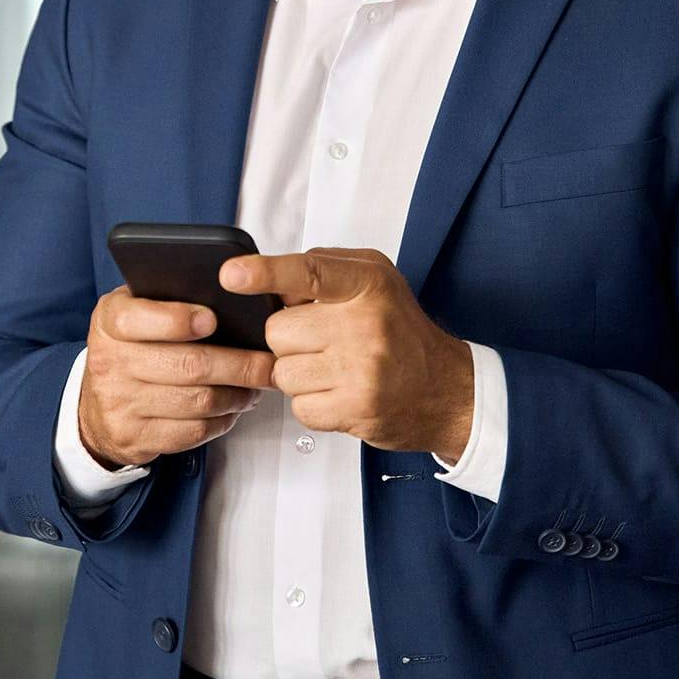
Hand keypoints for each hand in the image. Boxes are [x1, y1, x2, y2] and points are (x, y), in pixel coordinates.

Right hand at [78, 284, 273, 467]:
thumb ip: (169, 298)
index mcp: (110, 321)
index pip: (138, 318)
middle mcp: (110, 362)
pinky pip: (191, 432)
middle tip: (267, 363)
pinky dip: (222, 420)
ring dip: (237, 395)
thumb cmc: (131, 347)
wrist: (96, 407)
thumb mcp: (136, 310)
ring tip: (256, 385)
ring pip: (197, 402)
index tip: (212, 319)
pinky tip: (233, 407)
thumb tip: (228, 293)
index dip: (177, 320)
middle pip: (187, 365)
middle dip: (238, 365)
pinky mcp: (135, 437)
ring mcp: (120, 403)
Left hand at [220, 247, 474, 460]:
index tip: (232, 274)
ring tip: (335, 369)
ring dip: (299, 373)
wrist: (446, 390)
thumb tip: (271, 282)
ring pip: (283, 371)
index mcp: (368, 284)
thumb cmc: (402, 331)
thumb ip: (323, 269)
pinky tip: (339, 392)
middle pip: (279, 330)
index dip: (265, 273)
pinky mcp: (355, 409)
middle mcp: (365, 323)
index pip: (308, 273)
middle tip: (323, 342)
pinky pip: (298, 406)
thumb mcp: (374, 280)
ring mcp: (361, 369)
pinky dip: (312, 402)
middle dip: (289, 339)